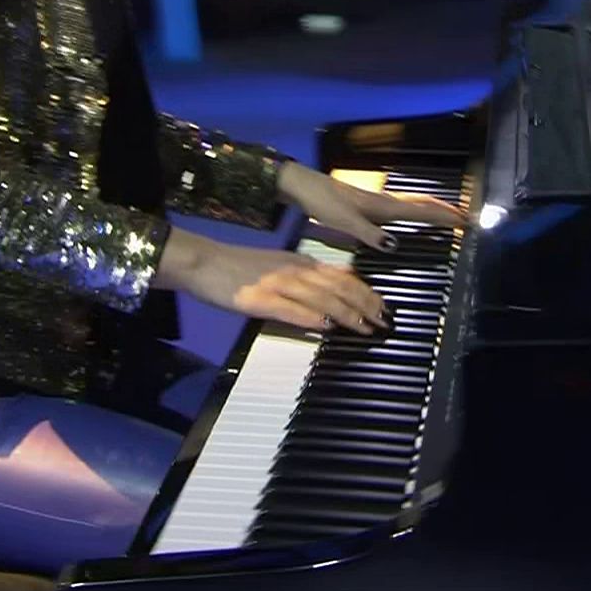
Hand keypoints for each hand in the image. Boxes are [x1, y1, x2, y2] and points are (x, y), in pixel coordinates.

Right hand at [154, 232, 387, 334]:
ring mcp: (277, 284)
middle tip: (383, 321)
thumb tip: (342, 277)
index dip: (365, 292)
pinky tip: (326, 327)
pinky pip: (290, 309)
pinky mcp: (259, 299)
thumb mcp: (282, 262)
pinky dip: (311, 318)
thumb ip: (311, 272)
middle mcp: (294, 271)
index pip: (342, 276)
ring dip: (346, 314)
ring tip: (365, 328)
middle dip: (365, 305)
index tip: (383, 306)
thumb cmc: (241, 266)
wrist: (206, 262)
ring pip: (320, 298)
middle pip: (338, 287)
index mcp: (300, 262)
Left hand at [276, 162, 468, 252]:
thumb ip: (369, 233)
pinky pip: (402, 207)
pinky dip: (417, 210)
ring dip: (433, 209)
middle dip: (444, 211)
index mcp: (383, 207)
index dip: (444, 217)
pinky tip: (412, 216)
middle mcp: (384, 202)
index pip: (421, 211)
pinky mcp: (369, 204)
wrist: (304, 186)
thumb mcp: (344, 221)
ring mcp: (377, 202)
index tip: (465, 221)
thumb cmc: (323, 203)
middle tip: (466, 218)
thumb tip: (395, 245)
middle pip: (422, 204)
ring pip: (413, 204)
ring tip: (449, 216)